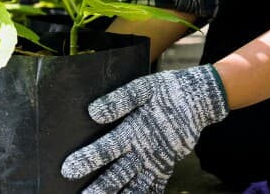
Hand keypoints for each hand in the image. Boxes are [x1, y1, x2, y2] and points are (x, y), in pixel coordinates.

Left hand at [61, 64, 229, 192]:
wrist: (200, 99)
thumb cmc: (168, 90)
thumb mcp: (145, 87)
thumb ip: (120, 100)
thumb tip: (93, 112)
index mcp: (135, 130)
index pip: (107, 148)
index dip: (88, 159)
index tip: (68, 170)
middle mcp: (145, 150)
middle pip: (118, 175)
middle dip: (99, 188)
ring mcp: (157, 161)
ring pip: (134, 187)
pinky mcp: (166, 166)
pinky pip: (153, 187)